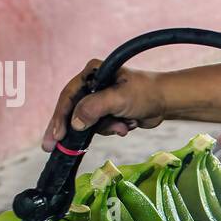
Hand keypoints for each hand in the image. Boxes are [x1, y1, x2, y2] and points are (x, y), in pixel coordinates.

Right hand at [42, 59, 167, 151]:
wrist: (167, 102)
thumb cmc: (145, 93)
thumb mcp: (118, 99)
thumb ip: (94, 108)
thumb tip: (74, 123)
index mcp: (92, 73)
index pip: (69, 96)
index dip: (60, 117)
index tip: (56, 136)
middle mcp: (92, 84)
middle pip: (72, 110)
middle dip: (71, 130)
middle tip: (52, 147)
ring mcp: (99, 99)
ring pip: (88, 122)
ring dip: (105, 128)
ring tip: (122, 126)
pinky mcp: (108, 112)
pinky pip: (101, 127)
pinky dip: (113, 129)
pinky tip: (127, 126)